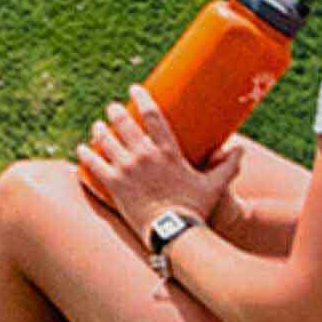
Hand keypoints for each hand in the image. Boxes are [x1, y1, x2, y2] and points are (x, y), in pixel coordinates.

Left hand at [76, 88, 227, 235]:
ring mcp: (126, 168)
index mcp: (167, 151)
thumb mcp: (214, 185)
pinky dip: (84, 155)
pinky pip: (93, 164)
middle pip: (124, 123)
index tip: (134, 88)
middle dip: (115, 111)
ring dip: (99, 130)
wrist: (174, 232)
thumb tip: (240, 148)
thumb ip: (227, 166)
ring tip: (97, 126)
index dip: (142, 97)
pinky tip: (80, 149)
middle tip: (111, 108)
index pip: (152, 115)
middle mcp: (144, 154)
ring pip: (105, 140)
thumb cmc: (195, 209)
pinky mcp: (113, 184)